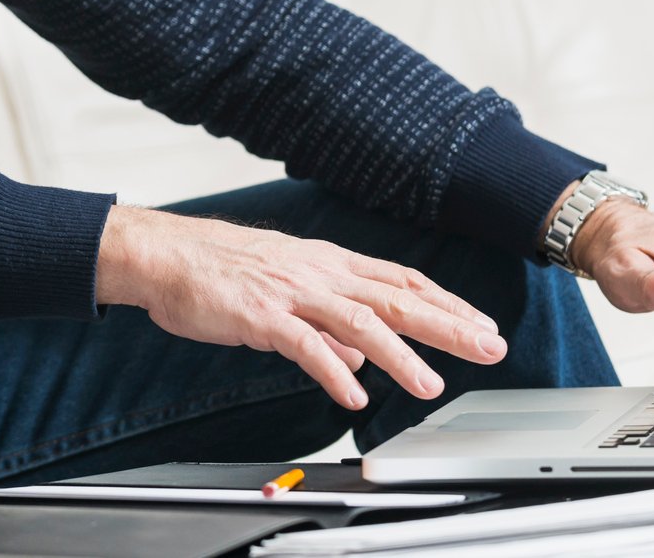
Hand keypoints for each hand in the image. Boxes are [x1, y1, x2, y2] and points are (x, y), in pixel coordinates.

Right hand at [96, 206, 508, 409]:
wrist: (164, 254)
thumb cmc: (219, 270)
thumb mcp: (284, 289)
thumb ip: (327, 325)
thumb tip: (361, 361)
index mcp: (327, 264)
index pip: (401, 282)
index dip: (447, 303)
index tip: (482, 325)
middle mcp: (318, 273)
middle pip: (396, 298)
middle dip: (448, 324)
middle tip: (489, 347)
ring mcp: (291, 292)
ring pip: (360, 322)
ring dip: (400, 356)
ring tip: (430, 386)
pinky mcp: (261, 315)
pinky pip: (304, 345)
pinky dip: (332, 372)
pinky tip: (354, 398)